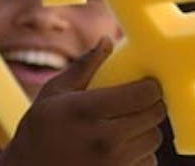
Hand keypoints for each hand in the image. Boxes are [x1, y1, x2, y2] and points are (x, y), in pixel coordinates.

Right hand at [0, 38, 164, 165]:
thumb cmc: (39, 131)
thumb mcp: (54, 93)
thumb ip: (84, 66)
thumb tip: (108, 40)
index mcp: (88, 110)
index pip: (145, 93)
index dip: (150, 86)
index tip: (144, 83)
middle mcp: (104, 139)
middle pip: (155, 114)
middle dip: (150, 105)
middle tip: (138, 102)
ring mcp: (113, 164)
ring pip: (154, 138)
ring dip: (146, 130)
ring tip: (126, 125)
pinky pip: (148, 161)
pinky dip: (141, 154)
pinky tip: (122, 148)